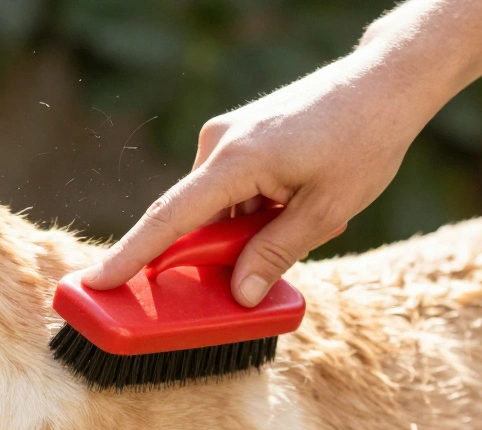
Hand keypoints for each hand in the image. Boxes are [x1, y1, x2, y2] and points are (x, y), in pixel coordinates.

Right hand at [81, 44, 443, 305]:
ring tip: (307, 213)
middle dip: (226, 251)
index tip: (97, 283)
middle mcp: (219, 143)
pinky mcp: (240, 136)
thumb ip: (276, 253)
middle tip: (276, 252)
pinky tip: (298, 200)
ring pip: (218, 208)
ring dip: (250, 229)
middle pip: (196, 219)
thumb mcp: (326, 210)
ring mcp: (227, 136)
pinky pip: (232, 190)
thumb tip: (240, 294)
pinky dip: (255, 210)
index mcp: (236, 160)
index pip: (170, 217)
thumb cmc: (363, 140)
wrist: (385, 83)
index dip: (132, 255)